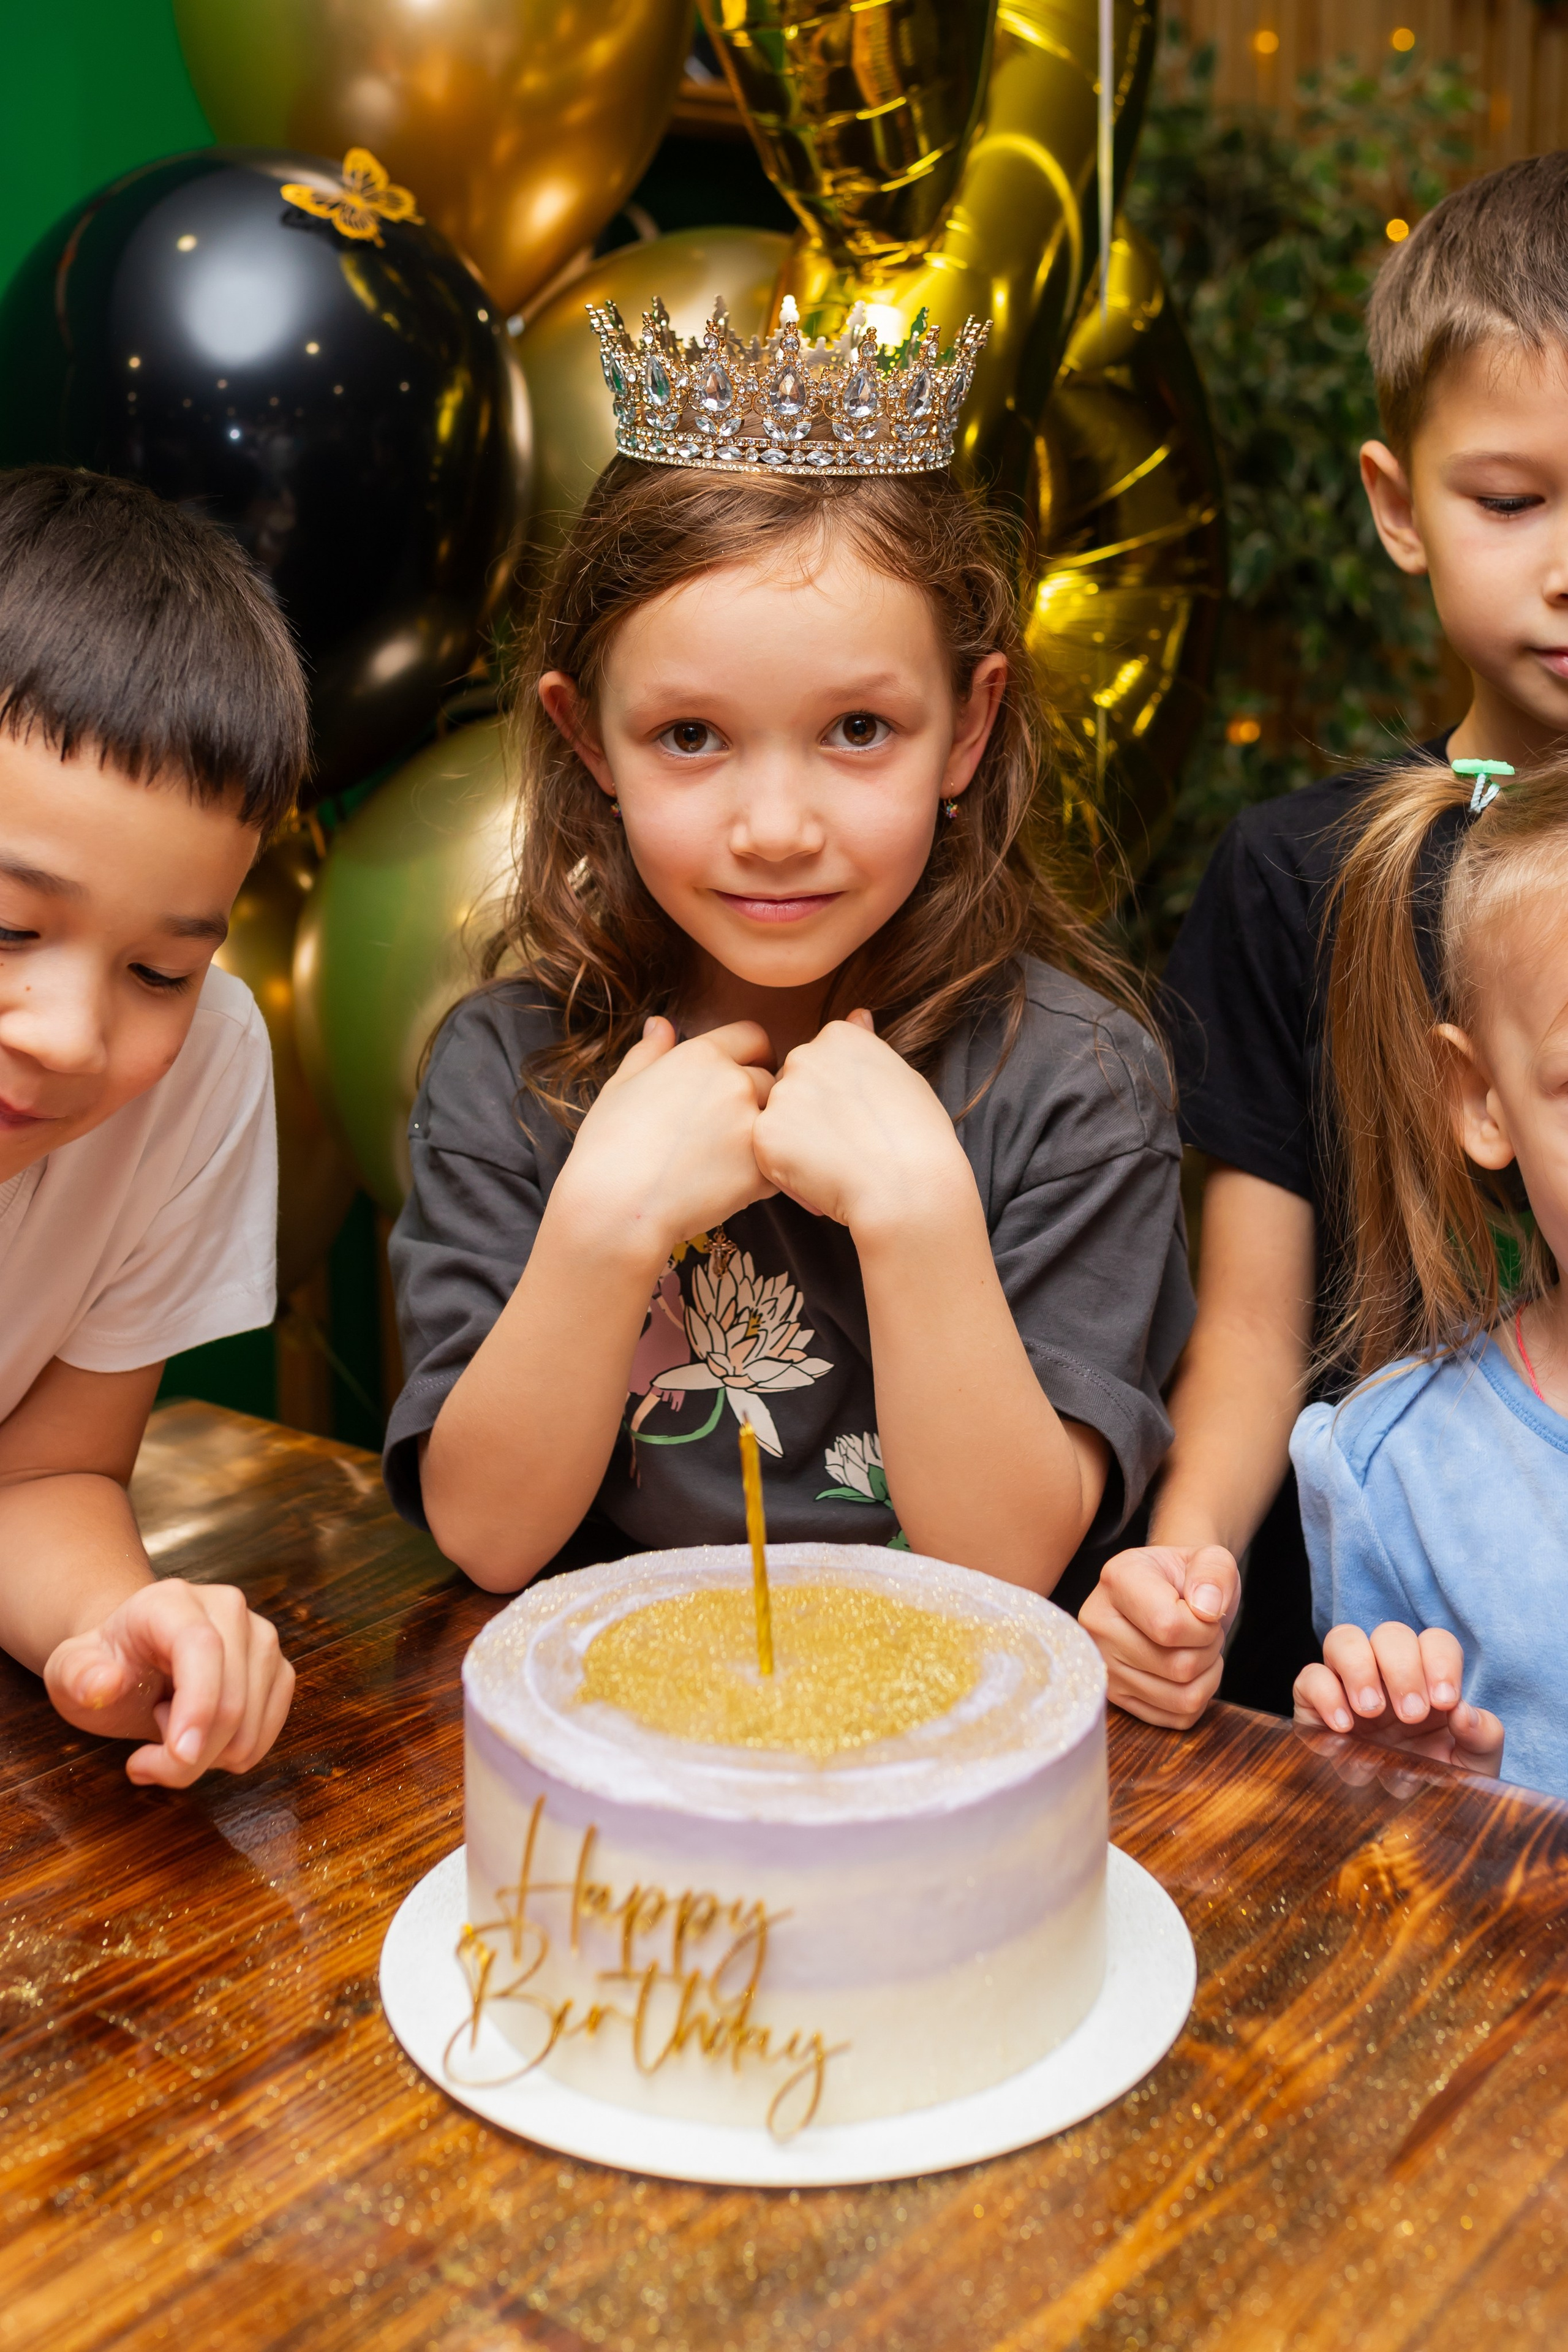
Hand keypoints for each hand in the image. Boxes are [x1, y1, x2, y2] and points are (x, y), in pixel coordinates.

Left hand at [44, 1579, 295, 1786]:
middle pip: (231, 1699)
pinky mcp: (279, 1670)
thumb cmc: (105, 1664)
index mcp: (172, 1601)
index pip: (202, 1648)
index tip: (180, 1756)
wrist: (134, 1656)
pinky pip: (267, 1734)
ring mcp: (261, 1638)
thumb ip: (78, 1675)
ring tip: (169, 1731)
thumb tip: (103, 1684)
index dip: (198, 1705)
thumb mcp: (70, 1670)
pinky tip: (199, 1739)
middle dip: (188, 1755)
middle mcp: (228, 1609)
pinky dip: (230, 1756)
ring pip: (251, 1725)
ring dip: (206, 1756)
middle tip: (143, 1763)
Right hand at [557, 1017, 777, 1258]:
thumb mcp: (621, 1085)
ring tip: (731, 1154)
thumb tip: (661, 1024)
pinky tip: (731, 1183)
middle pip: (770, 1079)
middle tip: (731, 1121)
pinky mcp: (760, 1171)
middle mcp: (734, 1084)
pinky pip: (777, 1163)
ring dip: (763, 1131)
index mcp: (702, 1056)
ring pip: (777, 1120)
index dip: (751, 1053)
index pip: (753, 1037)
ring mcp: (751, 1127)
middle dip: (757, 1095)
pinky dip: (763, 1173)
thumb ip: (649, 1051)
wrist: (614, 1206)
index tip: (743, 1070)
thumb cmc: (608, 1146)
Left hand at [752, 1011, 969, 1233]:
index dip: (839, 1096)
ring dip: (797, 1140)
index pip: (821, 1060)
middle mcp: (802, 1055)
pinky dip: (787, 1167)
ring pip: (779, 1117)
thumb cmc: (917, 1136)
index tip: (860, 1117)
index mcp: (838, 1036)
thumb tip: (857, 1015)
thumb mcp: (903, 1075)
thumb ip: (869, 1046)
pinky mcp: (763, 1134)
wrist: (907, 1186)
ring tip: (836, 1162)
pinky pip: (768, 1151)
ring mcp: (780, 1094)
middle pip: (795, 1085)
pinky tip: (821, 1177)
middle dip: (811, 1113)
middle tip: (846, 1143)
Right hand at [1079, 1544, 1239, 1728]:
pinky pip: (1177, 1717)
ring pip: (1181, 1697)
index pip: (1168, 1626)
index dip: (1205, 1626)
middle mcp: (1097, 1624)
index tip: (1204, 1610)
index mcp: (1117, 1580)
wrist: (1169, 1595)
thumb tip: (1206, 1609)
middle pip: (1178, 1667)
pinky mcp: (1116, 1697)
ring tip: (1194, 1647)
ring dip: (1206, 1675)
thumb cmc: (1188, 1578)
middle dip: (1209, 1649)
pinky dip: (1198, 1697)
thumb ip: (1215, 1572)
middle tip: (1201, 1629)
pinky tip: (1187, 1670)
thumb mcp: (1211, 1559)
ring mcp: (1103, 1665)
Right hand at [1294, 1622, 1503, 1775]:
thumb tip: (1464, 1712)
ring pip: (1343, 1639)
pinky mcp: (1314, 1704)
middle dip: (1403, 1669)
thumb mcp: (1473, 1766)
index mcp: (1428, 1679)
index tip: (1445, 1703)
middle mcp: (1387, 1673)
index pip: (1435, 1641)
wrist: (1399, 1822)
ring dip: (1360, 1668)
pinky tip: (1343, 1727)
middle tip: (1412, 1715)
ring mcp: (1347, 1685)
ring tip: (1371, 1711)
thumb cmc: (1437, 1782)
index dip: (1440, 1662)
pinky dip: (1325, 1693)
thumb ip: (1483, 1737)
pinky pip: (1310, 1676)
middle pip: (1390, 1634)